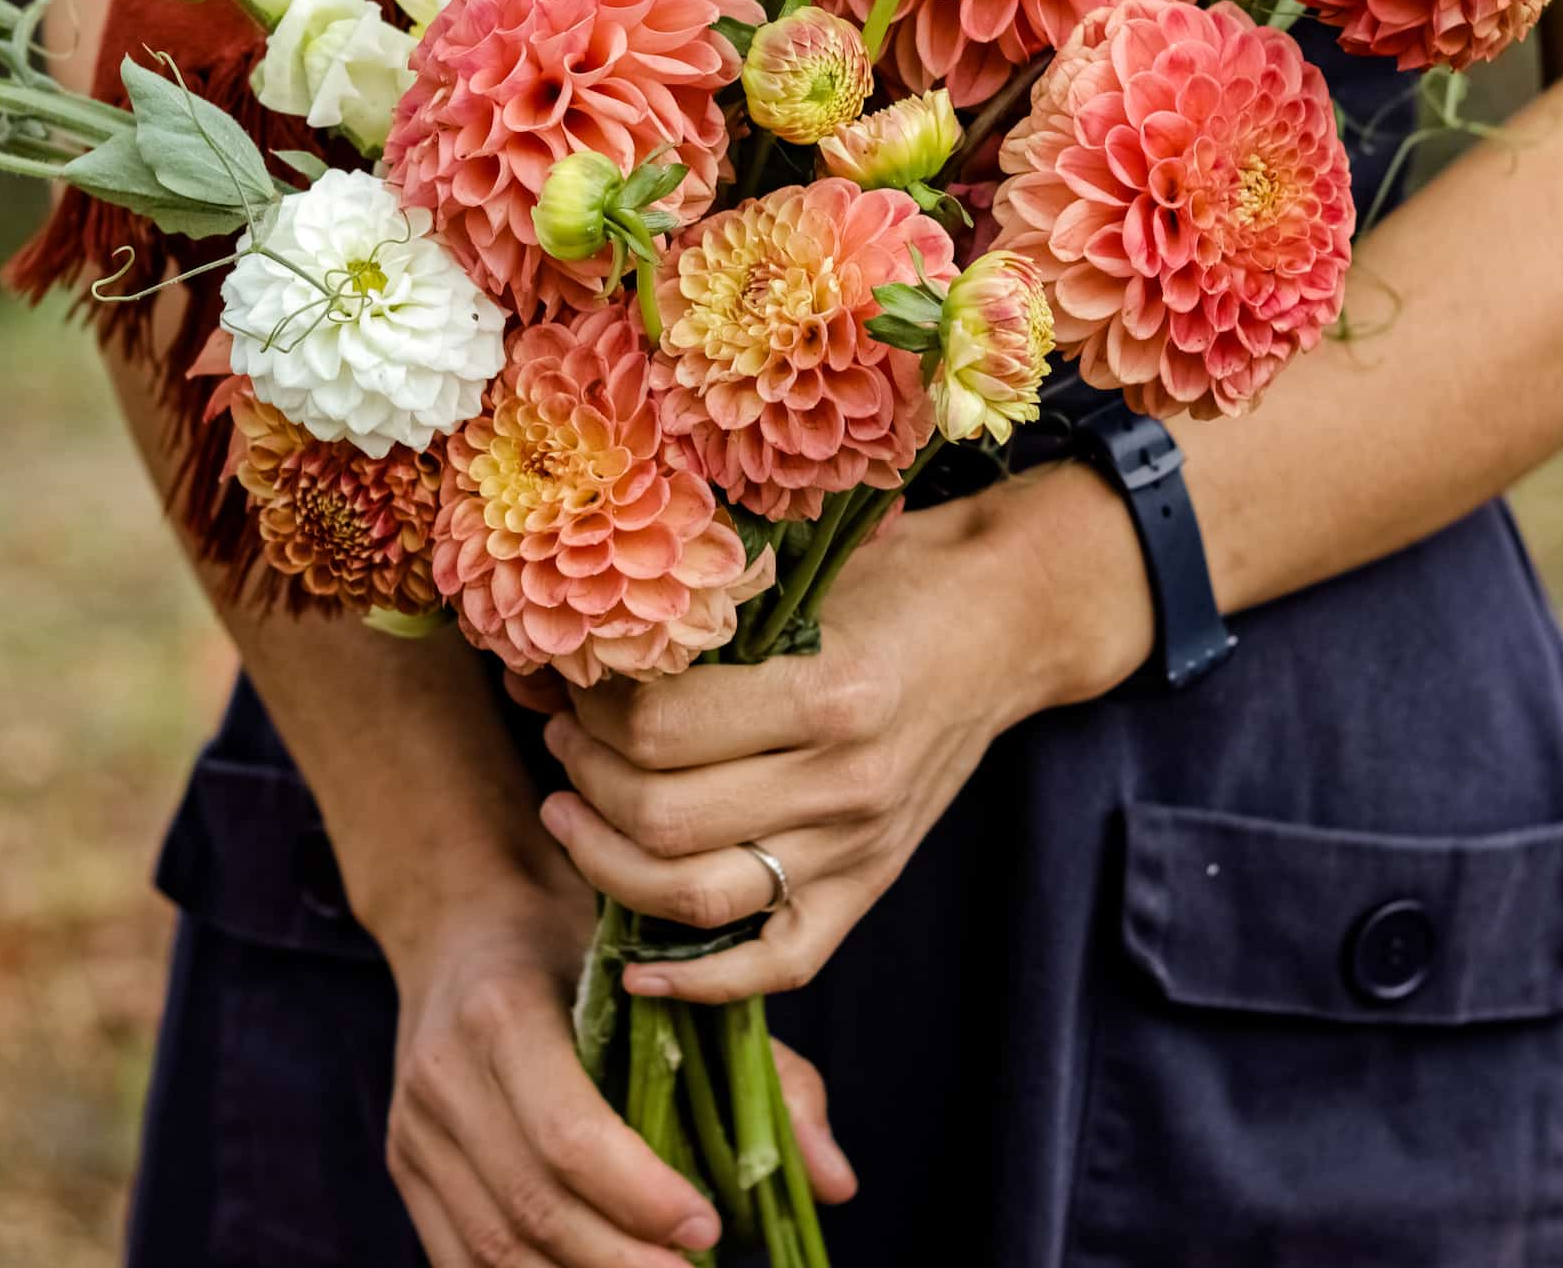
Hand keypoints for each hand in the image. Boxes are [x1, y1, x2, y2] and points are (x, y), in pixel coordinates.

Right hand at [377, 880, 854, 1264]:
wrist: (459, 921)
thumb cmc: (577, 944)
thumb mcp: (669, 978)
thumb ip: (761, 1068)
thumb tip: (835, 1181)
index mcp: (502, 1011)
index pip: (569, 1135)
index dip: (641, 1197)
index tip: (708, 1229)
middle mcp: (443, 1073)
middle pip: (532, 1204)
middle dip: (619, 1259)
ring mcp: (413, 1126)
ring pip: (491, 1245)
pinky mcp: (404, 1165)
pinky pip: (458, 1255)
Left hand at [519, 461, 1150, 1002]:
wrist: (1003, 627)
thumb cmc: (895, 582)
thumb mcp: (800, 579)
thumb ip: (695, 622)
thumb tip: (561, 649)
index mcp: (829, 690)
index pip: (659, 728)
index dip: (587, 708)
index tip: (567, 680)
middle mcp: (846, 782)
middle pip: (663, 815)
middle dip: (582, 778)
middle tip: (559, 738)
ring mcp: (859, 846)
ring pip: (695, 898)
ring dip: (606, 862)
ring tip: (570, 813)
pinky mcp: (869, 887)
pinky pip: (775, 965)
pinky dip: (696, 982)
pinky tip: (632, 961)